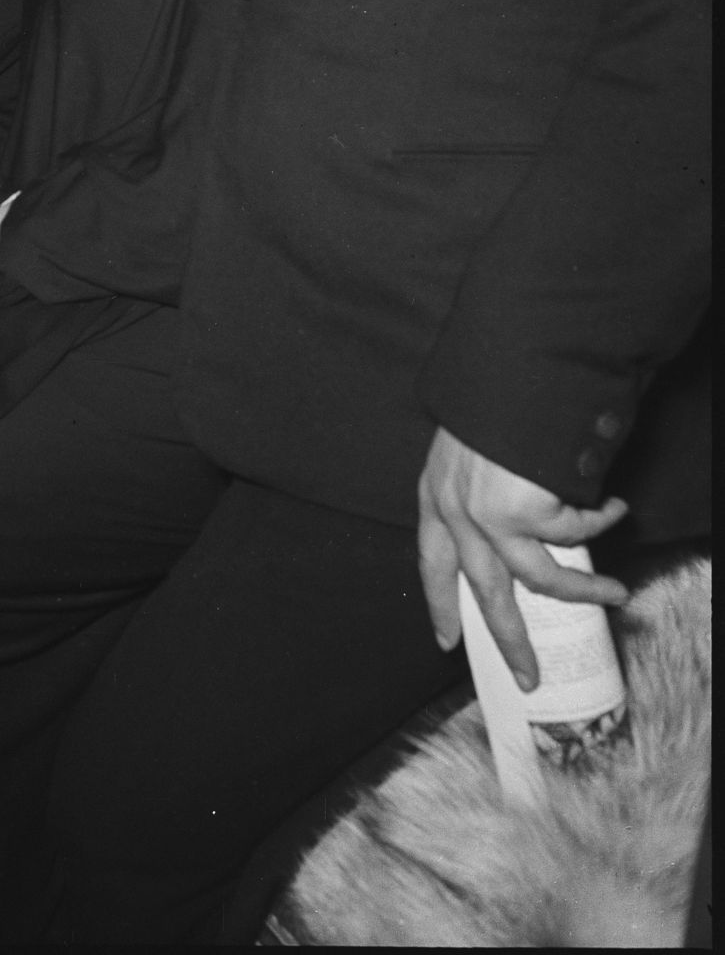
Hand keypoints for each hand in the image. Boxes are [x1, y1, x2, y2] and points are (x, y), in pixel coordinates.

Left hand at [416, 425, 628, 691]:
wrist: (510, 372)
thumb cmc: (494, 403)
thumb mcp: (467, 452)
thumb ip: (478, 494)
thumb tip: (519, 543)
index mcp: (434, 497)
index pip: (432, 563)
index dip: (440, 603)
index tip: (446, 640)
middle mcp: (454, 513)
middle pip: (483, 594)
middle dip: (510, 641)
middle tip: (529, 678)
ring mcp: (487, 516)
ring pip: (542, 580)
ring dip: (586, 591)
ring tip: (618, 593)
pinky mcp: (523, 513)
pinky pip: (574, 534)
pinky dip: (600, 521)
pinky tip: (612, 506)